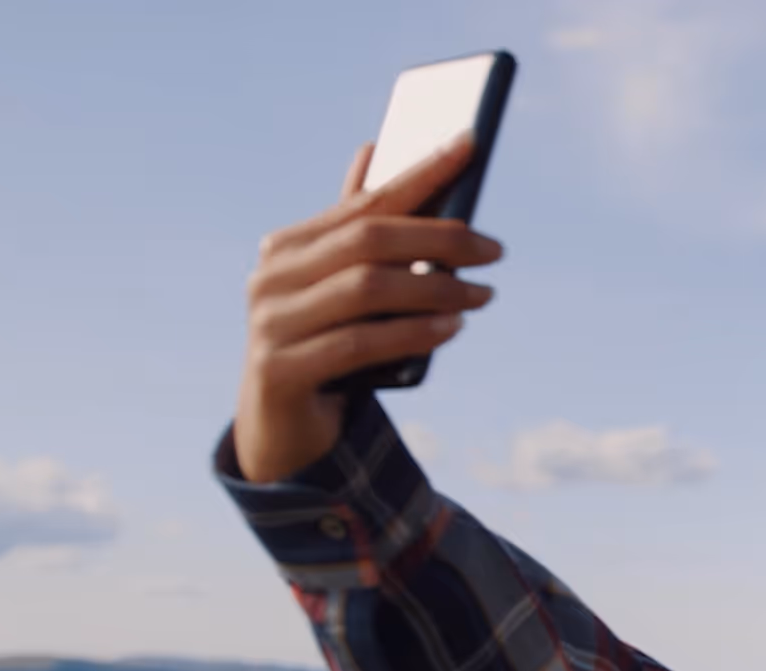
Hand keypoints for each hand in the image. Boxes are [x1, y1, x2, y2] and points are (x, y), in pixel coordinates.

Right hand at [233, 133, 503, 483]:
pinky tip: (454, 328)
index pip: (366, 200)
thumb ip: (357, 229)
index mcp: (288, 246)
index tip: (470, 144)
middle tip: (495, 250)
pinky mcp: (279, 370)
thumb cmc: (326, 348)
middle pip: (368, 240)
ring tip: (484, 295)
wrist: (283, 430)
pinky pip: (359, 343)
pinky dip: (413, 332)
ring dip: (438, 289)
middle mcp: (272, 276)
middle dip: (441, 238)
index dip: (420, 172)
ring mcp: (270, 322)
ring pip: (367, 288)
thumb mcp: (345, 289)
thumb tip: (374, 151)